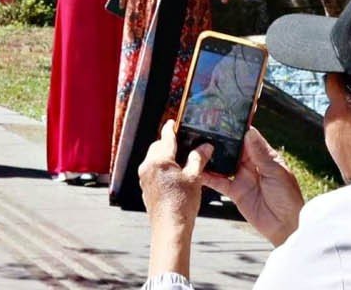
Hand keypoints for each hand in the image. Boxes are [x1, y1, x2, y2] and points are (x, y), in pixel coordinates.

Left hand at [140, 119, 208, 242]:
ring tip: (181, 163)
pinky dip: (162, 169)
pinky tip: (174, 177)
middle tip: (183, 144)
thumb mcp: (194, 178)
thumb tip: (205, 147)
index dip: (171, 127)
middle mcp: (148, 166)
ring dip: (165, 157)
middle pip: (158, 146)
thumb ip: (198, 159)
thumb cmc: (182, 204)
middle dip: (169, 143)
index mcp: (159, 160)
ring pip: (154, 159)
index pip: (166, 136)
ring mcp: (144, 177)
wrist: (170, 228)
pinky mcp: (145, 188)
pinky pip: (153, 171)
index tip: (174, 122)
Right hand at [200, 127, 304, 246]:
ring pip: (223, 163)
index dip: (237, 128)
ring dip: (212, 157)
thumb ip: (260, 154)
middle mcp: (251, 164)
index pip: (248, 137)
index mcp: (264, 155)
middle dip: (220, 140)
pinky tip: (198, 171)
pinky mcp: (235, 192)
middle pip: (233, 148)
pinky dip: (209, 177)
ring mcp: (242, 177)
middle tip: (203, 130)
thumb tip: (249, 132)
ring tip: (196, 148)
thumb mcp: (276, 172)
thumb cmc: (288, 197)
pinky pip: (219, 182)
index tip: (224, 117)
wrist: (285, 226)